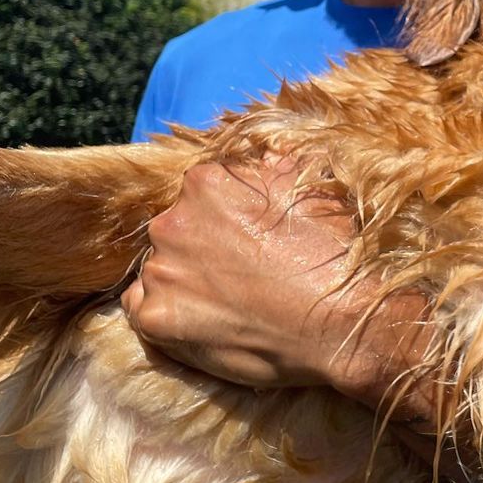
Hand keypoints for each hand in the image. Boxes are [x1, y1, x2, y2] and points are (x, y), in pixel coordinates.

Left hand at [121, 157, 436, 415]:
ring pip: (161, 269)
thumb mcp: (311, 189)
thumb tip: (262, 159)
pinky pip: (141, 307)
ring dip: (185, 280)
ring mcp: (161, 272)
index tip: (250, 237)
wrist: (341, 323)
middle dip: (202, 246)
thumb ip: (274, 168)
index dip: (227, 217)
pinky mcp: (155, 319)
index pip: (200, 193)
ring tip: (230, 302)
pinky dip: (165, 312)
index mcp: (205, 183)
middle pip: (176, 229)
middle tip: (242, 272)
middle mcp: (172, 222)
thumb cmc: (333, 255)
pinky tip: (203, 319)